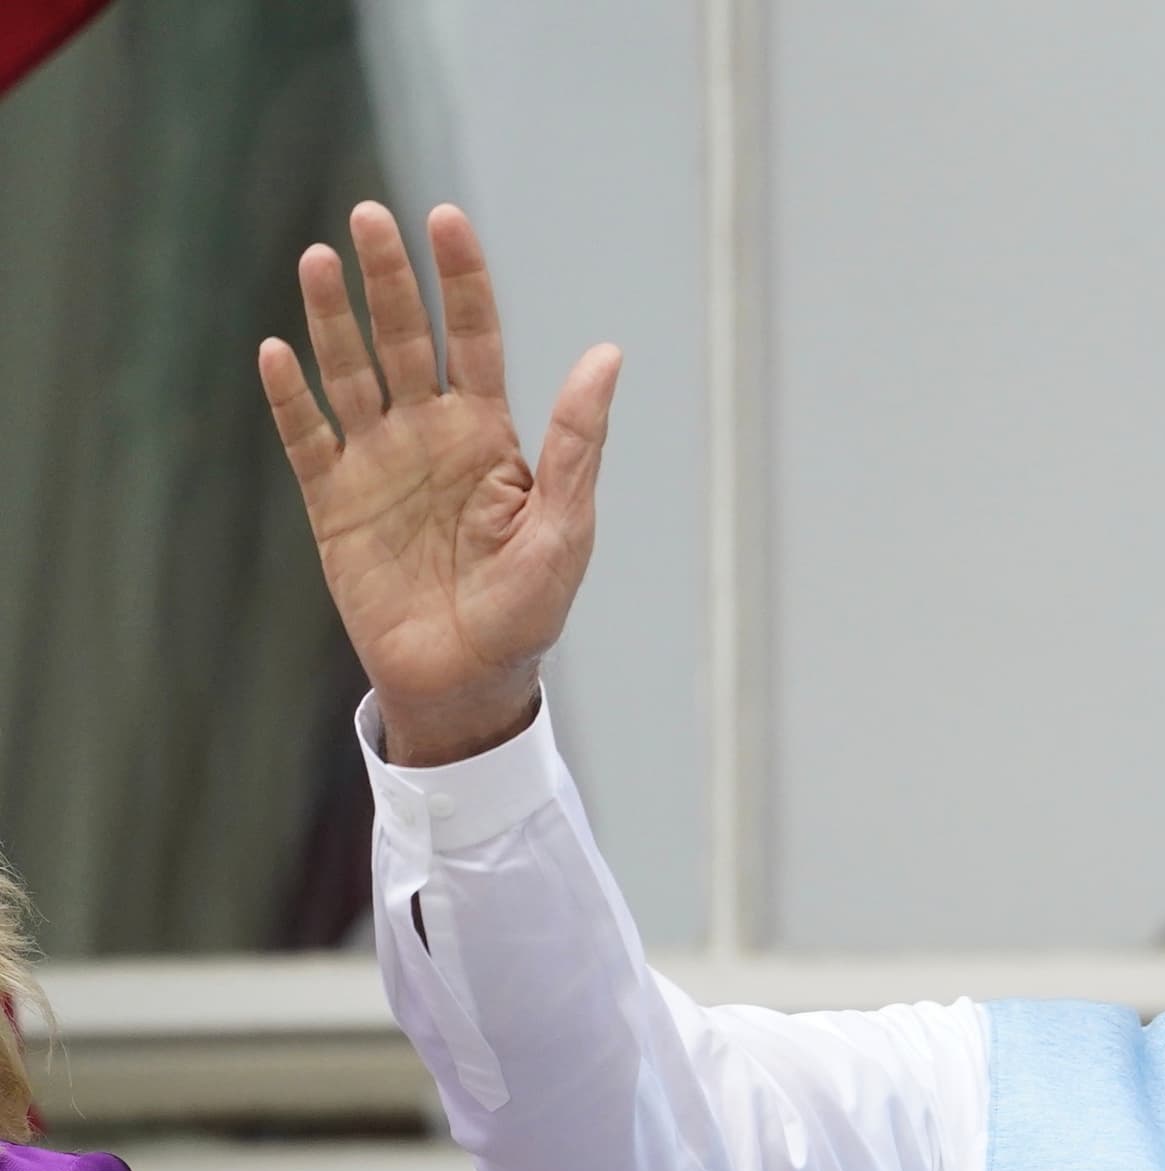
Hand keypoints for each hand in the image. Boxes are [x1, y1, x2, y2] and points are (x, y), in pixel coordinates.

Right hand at [259, 203, 619, 765]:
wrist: (466, 677)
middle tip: (369, 217)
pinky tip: (276, 352)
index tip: (446, 219)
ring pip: (350, 372)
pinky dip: (291, 397)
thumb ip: (576, 442)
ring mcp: (377, 462)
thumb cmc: (527, 609)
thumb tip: (607, 355)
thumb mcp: (565, 526)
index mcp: (490, 434)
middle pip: (405, 337)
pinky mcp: (333, 501)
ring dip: (334, 319)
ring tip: (320, 259)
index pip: (473, 336)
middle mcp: (430, 434)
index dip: (460, 278)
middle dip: (389, 279)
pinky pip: (307, 436)